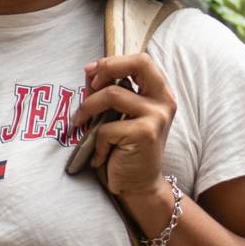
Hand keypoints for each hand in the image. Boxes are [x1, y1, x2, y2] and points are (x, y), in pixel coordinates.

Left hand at [77, 48, 178, 222]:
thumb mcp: (120, 115)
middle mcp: (164, 101)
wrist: (139, 185)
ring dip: (88, 108)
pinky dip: (96, 141)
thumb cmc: (126, 149)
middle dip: (107, 69)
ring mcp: (157, 116)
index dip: (112, 62)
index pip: (141, 60)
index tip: (91, 73)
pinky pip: (107, 127)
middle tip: (88, 86)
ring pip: (112, 95)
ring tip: (80, 123)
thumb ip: (110, 92)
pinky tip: (100, 154)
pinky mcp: (145, 134)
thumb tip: (89, 72)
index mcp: (160, 93)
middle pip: (138, 64)